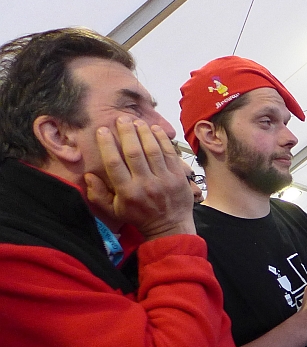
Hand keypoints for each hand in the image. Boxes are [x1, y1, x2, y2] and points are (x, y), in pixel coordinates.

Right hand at [84, 117, 194, 239]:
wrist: (170, 228)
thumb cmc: (139, 217)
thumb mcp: (114, 210)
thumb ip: (98, 194)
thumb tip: (88, 175)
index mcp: (127, 192)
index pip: (114, 163)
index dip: (107, 144)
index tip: (102, 130)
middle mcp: (146, 184)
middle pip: (134, 152)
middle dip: (126, 133)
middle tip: (121, 118)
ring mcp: (164, 180)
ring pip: (152, 150)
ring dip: (144, 133)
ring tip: (136, 121)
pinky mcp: (178, 178)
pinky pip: (169, 154)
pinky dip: (162, 140)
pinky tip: (154, 129)